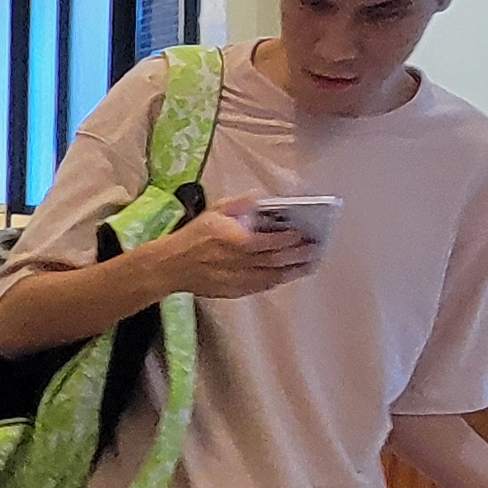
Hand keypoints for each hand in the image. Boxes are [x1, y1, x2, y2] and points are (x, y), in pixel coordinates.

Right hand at [151, 194, 323, 299]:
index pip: (270, 240)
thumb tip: (259, 197)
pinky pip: (262, 286)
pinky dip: (277, 280)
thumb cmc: (192, 237)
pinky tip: (287, 275)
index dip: (289, 238)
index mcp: (235, 241)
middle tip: (315, 248)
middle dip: (298, 254)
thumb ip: (238, 204)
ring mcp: (239, 279)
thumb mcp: (213, 212)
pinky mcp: (235, 290)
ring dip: (293, 270)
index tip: (304, 233)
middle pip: (276, 259)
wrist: (171, 266)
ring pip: (273, 276)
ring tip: (309, 263)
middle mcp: (240, 262)